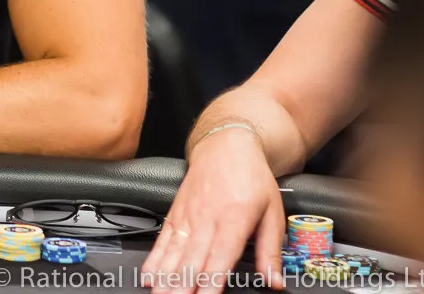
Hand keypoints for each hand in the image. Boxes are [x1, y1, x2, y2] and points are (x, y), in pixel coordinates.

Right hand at [141, 128, 285, 293]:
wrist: (226, 145)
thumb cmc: (251, 177)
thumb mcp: (273, 212)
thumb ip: (271, 250)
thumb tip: (275, 280)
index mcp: (233, 221)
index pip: (220, 259)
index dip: (210, 283)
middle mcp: (207, 219)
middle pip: (192, 260)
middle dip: (182, 286)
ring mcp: (188, 216)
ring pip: (174, 252)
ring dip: (165, 277)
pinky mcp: (176, 213)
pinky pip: (163, 239)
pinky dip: (154, 258)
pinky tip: (148, 274)